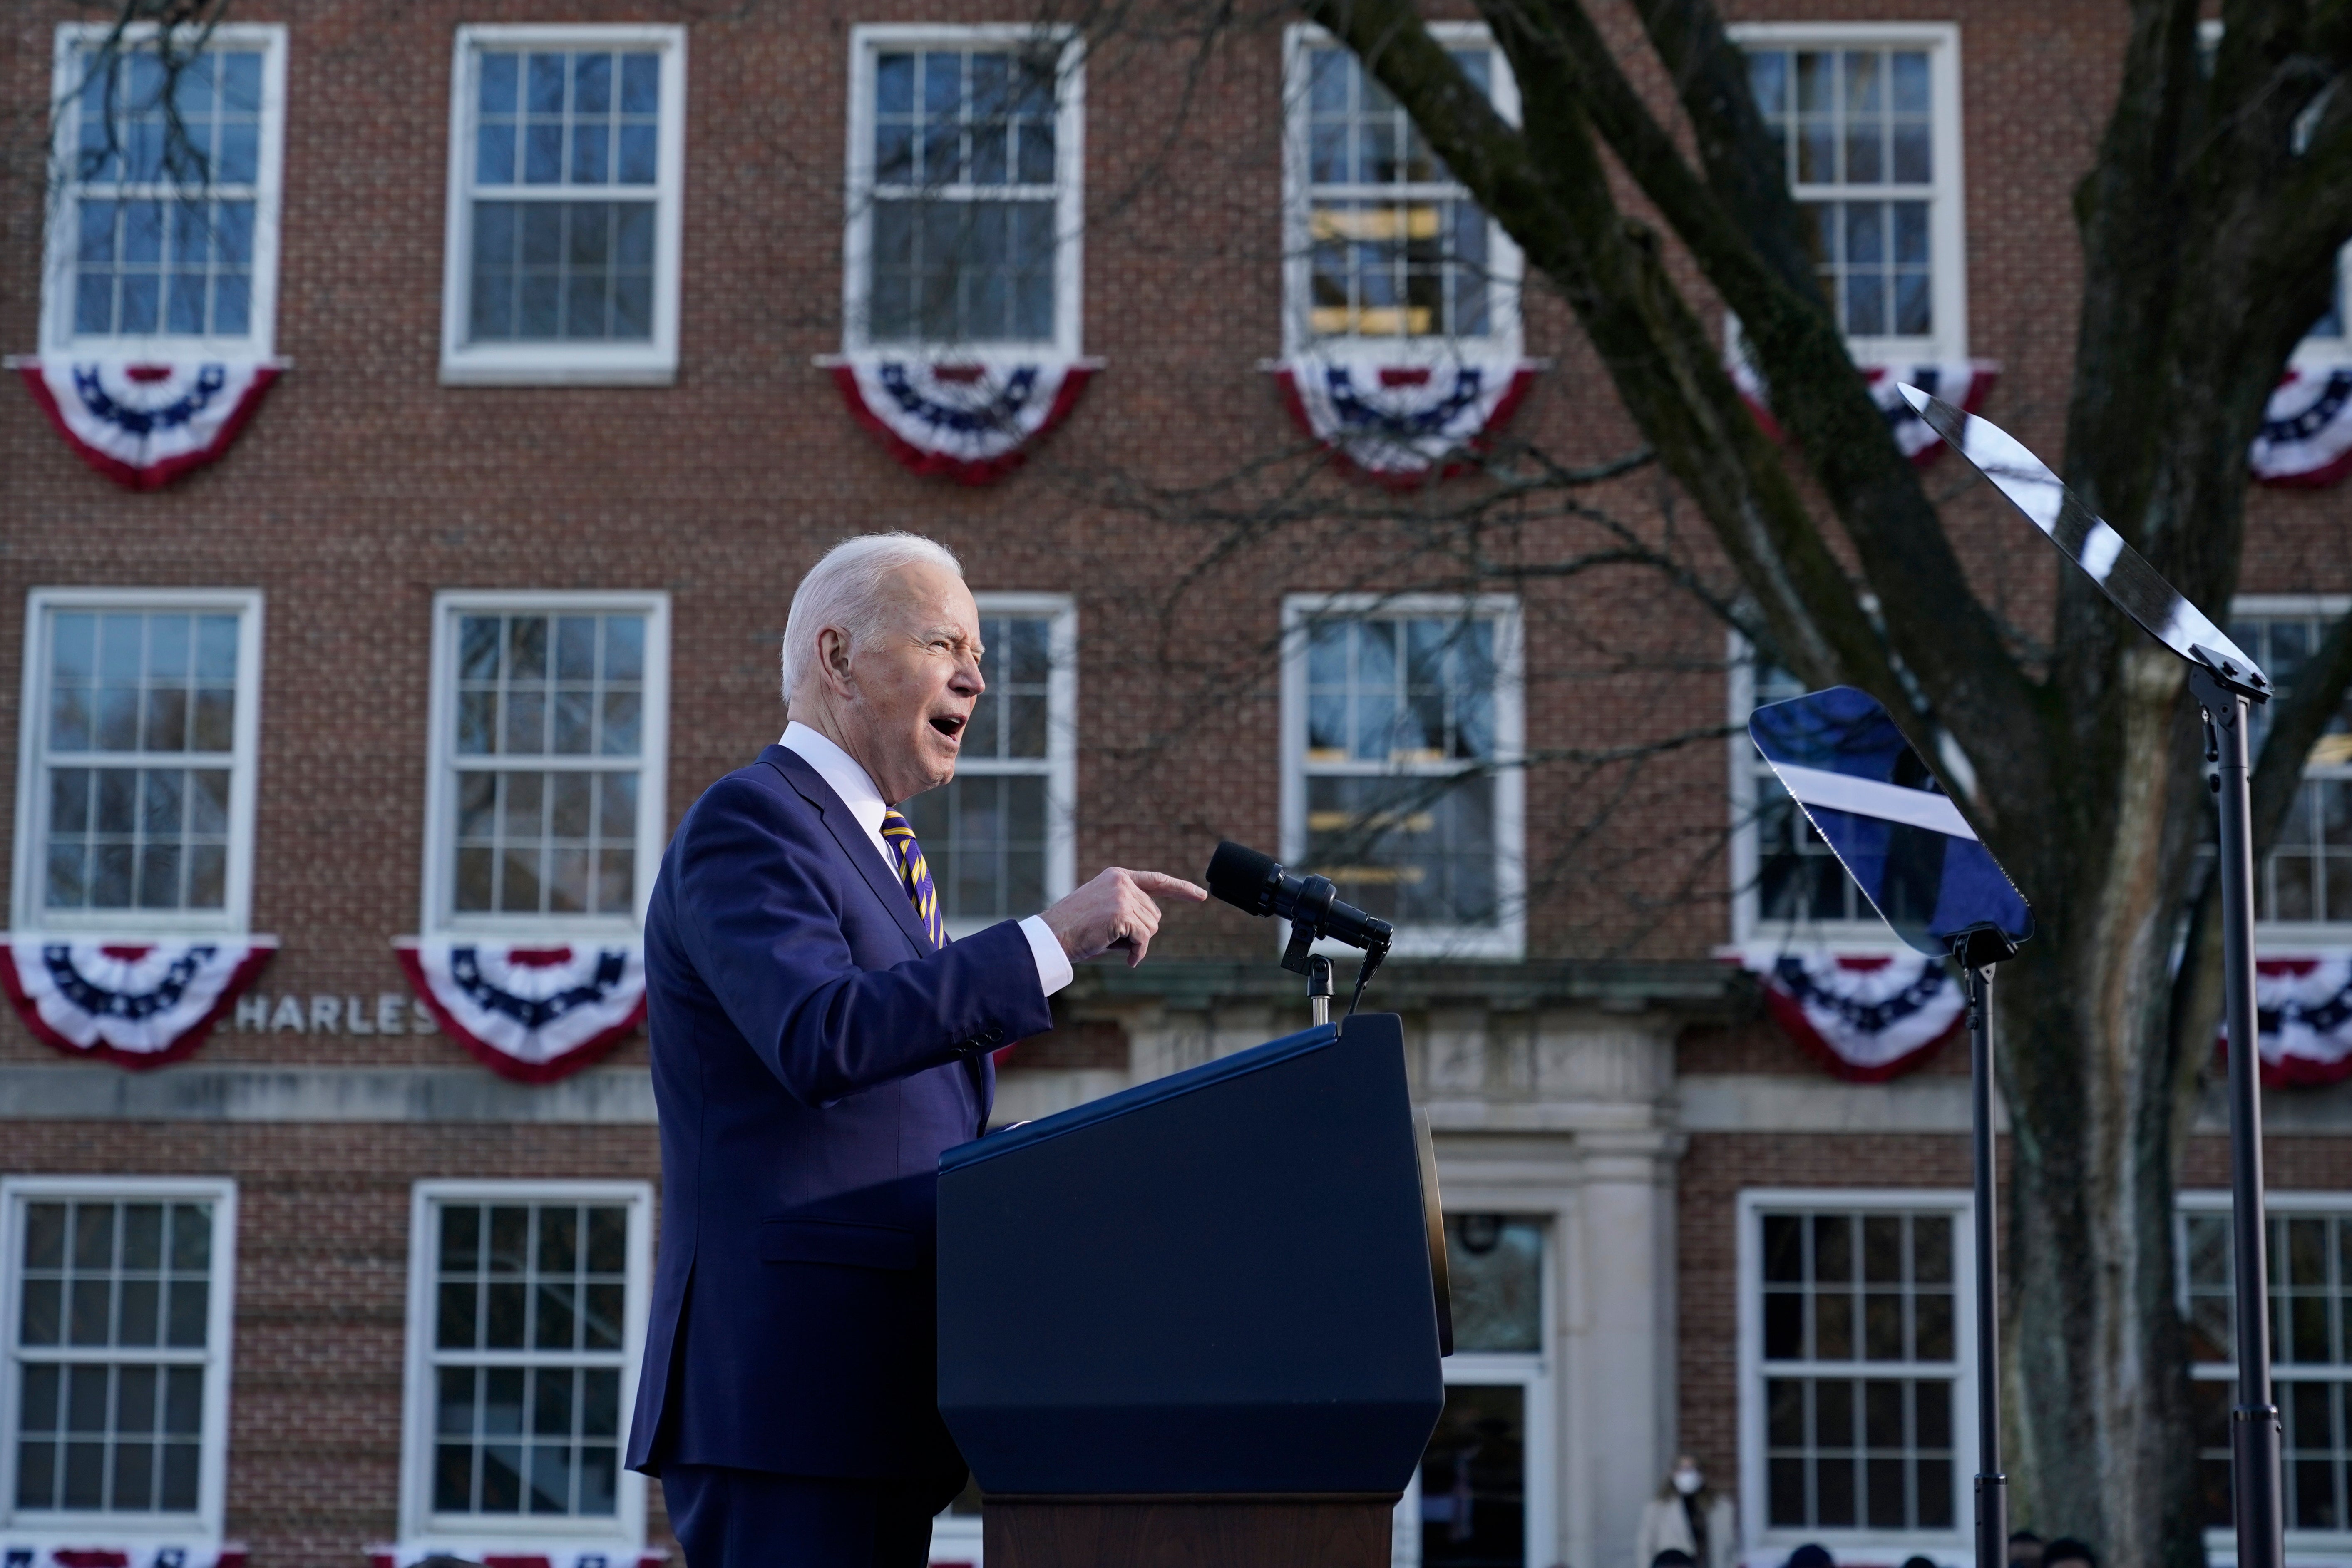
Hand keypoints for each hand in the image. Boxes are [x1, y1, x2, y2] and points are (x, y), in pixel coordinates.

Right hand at [1041, 867, 1208, 967]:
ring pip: (1152, 927)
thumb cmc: (1075, 930)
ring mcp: (1122, 895)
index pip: (1156, 880)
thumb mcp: (1104, 912)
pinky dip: (1138, 952)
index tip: (1201, 895)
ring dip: (1137, 943)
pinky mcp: (1121, 912)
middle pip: (1155, 913)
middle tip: (1116, 941)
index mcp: (1117, 876)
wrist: (1051, 937)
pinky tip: (1127, 959)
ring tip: (1112, 945)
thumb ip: (1129, 911)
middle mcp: (1121, 881)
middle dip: (1141, 933)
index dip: (1180, 889)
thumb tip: (1152, 926)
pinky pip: (1144, 938)